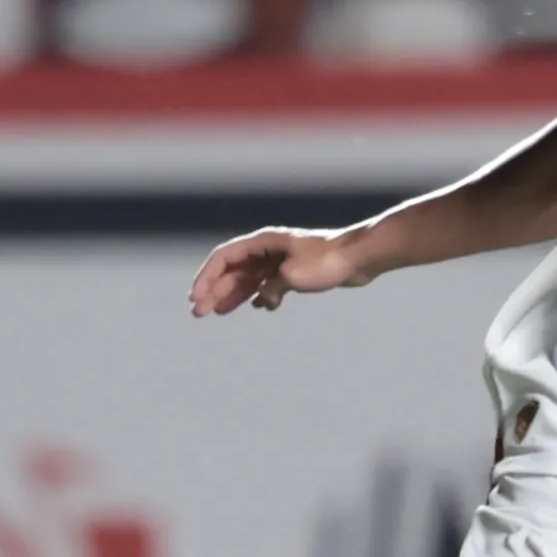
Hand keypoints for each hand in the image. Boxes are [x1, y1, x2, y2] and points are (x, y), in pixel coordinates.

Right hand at [189, 226, 373, 315]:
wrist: (360, 258)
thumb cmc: (328, 260)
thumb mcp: (293, 275)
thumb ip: (271, 287)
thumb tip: (262, 299)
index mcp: (263, 242)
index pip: (224, 258)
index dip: (206, 277)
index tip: (196, 298)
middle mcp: (268, 249)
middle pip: (233, 270)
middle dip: (215, 291)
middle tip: (200, 313)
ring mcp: (281, 260)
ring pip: (249, 278)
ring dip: (234, 295)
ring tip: (219, 313)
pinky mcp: (296, 271)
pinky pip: (269, 284)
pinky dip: (262, 295)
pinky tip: (260, 307)